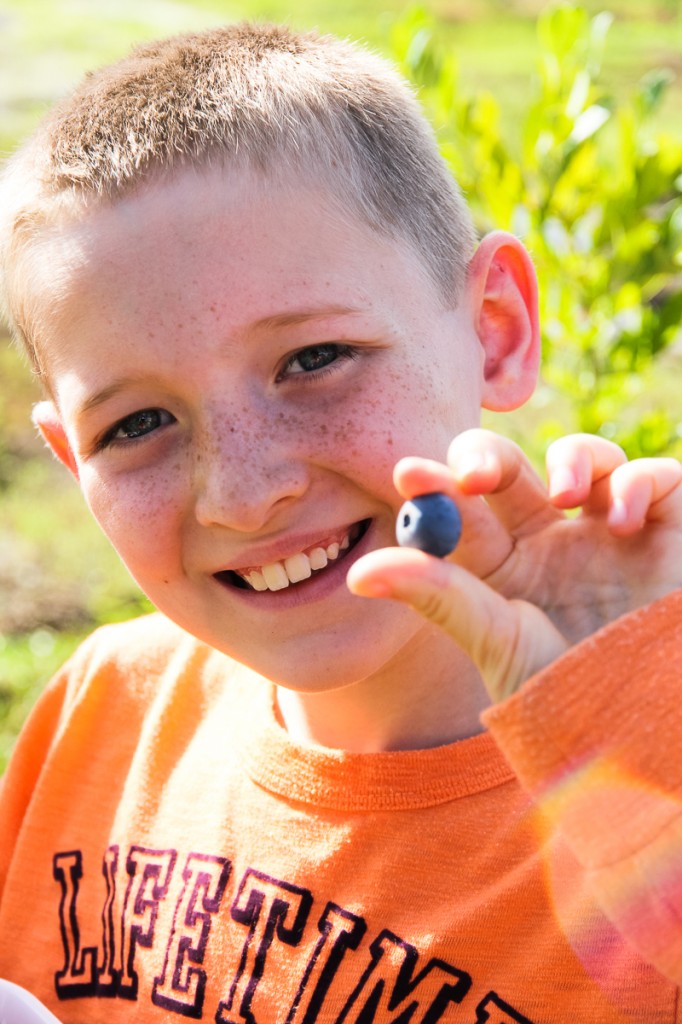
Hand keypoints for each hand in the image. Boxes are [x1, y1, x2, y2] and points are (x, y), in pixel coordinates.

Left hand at [347, 430, 681, 702]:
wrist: (640, 731)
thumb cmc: (563, 693)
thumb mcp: (495, 640)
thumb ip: (437, 595)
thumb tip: (357, 572)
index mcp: (500, 565)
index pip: (459, 509)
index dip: (434, 484)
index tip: (406, 474)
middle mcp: (549, 540)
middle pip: (510, 470)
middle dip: (486, 456)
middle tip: (473, 474)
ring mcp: (607, 532)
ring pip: (585, 457)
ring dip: (572, 457)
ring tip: (564, 495)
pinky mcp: (666, 530)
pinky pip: (655, 477)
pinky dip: (639, 481)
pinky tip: (622, 520)